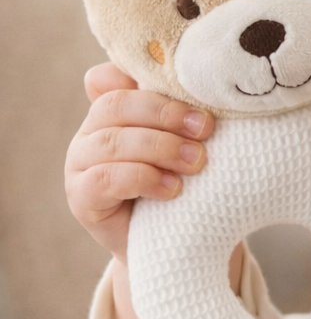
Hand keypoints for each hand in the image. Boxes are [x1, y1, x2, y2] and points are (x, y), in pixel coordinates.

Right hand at [65, 63, 213, 263]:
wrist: (178, 241)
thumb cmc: (188, 184)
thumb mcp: (191, 145)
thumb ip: (189, 119)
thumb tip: (221, 94)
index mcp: (114, 110)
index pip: (109, 77)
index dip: (140, 77)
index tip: (190, 91)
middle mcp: (92, 132)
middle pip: (115, 105)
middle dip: (166, 113)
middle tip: (206, 129)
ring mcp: (81, 164)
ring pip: (112, 141)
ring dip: (160, 147)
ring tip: (197, 162)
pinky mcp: (82, 198)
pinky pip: (105, 179)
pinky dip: (144, 179)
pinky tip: (173, 189)